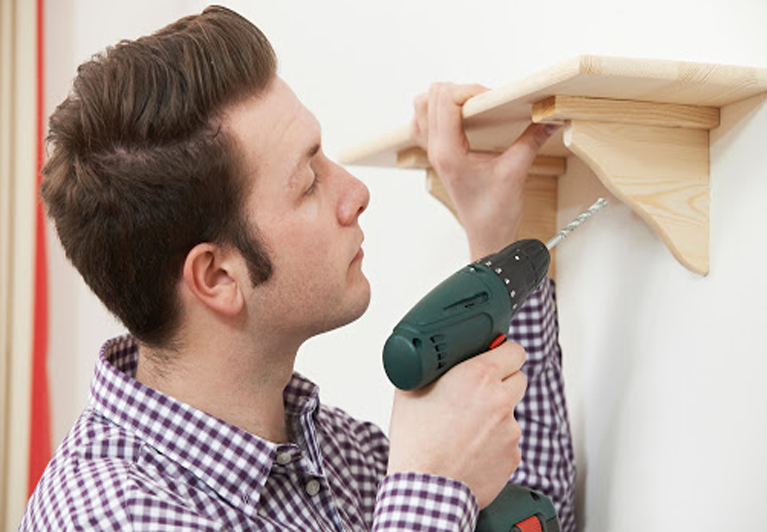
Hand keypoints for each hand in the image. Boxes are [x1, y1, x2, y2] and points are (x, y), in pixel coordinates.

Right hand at [386, 341, 527, 508]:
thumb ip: (432, 368)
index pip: (514, 350)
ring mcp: (511, 430)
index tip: (498, 357)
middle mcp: (500, 400)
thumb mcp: (411, 390)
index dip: (504, 352)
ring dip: (495, 415)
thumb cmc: (416, 443)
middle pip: (518, 378)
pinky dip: (495, 442)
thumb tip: (436, 360)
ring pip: (510, 412)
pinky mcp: (514, 455)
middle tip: (478, 392)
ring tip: (466, 429)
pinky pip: (508, 440)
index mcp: (478, 376)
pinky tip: (471, 448)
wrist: (424, 489)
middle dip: (502, 382)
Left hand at [411, 83, 557, 260]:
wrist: (487, 236)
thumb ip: (532, 140)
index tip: (494, 99)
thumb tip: (549, 116)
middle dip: (460, 91)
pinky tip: (461, 119)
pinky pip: (424, 124)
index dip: (471, 91)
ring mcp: (433, 153)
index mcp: (448, 153)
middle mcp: (435, 150)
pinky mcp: (439, 155)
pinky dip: (437, 113)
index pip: (446, 100)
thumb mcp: (516, 172)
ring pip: (421, 108)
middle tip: (487, 103)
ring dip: (444, 100)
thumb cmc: (495, 213)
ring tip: (472, 108)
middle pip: (430, 97)